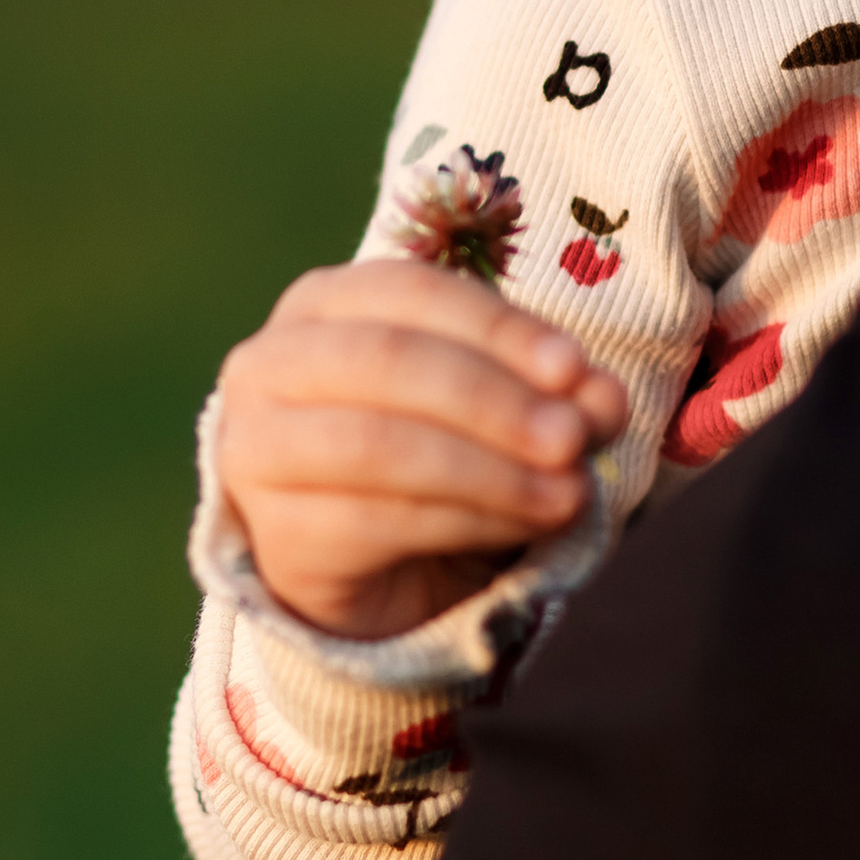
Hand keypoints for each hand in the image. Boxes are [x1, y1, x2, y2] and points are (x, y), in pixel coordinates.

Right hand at [215, 261, 630, 641]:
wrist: (379, 567)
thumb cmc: (438, 454)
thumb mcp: (502, 407)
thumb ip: (552, 390)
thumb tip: (602, 397)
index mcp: (323, 303)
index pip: (412, 291)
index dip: (499, 327)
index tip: (575, 367)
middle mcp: (270, 364)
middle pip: (388, 361)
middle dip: (494, 398)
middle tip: (575, 436)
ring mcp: (257, 451)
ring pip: (379, 445)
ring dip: (490, 469)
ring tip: (569, 492)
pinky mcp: (277, 537)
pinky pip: (379, 521)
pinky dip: (468, 520)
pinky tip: (523, 524)